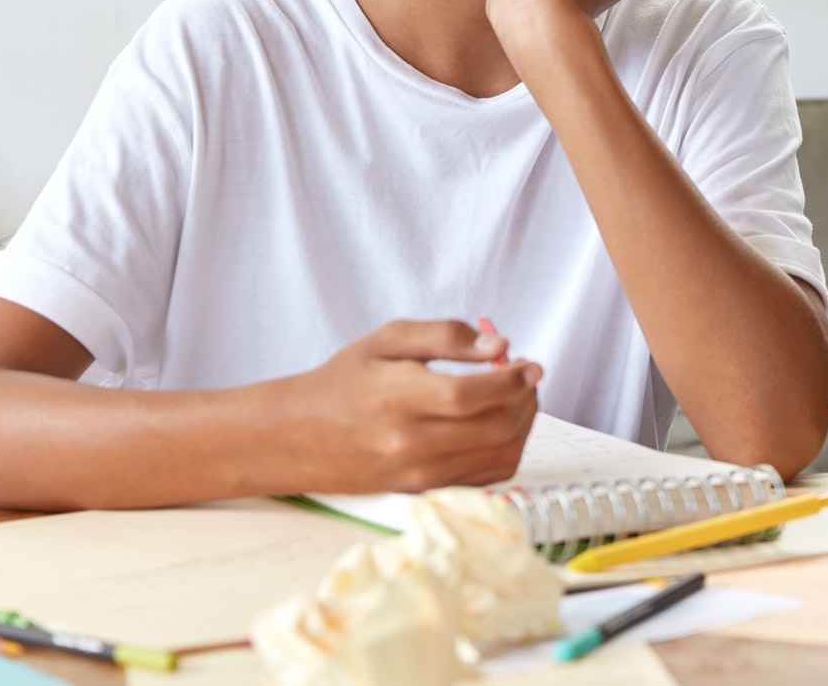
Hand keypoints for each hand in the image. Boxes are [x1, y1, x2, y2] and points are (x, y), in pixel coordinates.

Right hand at [278, 320, 540, 493]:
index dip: (514, 378)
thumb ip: (446, 335)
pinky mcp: (422, 491)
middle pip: (496, 427)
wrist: (297, 436)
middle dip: (525, 399)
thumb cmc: (343, 382)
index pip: (474, 394)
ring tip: (516, 399)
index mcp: (400, 399)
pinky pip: (486, 478)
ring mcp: (418, 474)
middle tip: (525, 377)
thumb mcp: (387, 339)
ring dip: (522, 424)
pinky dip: (506, 450)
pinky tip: (499, 426)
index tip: (530, 365)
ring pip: (499, 455)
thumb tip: (500, 345)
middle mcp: (410, 443)